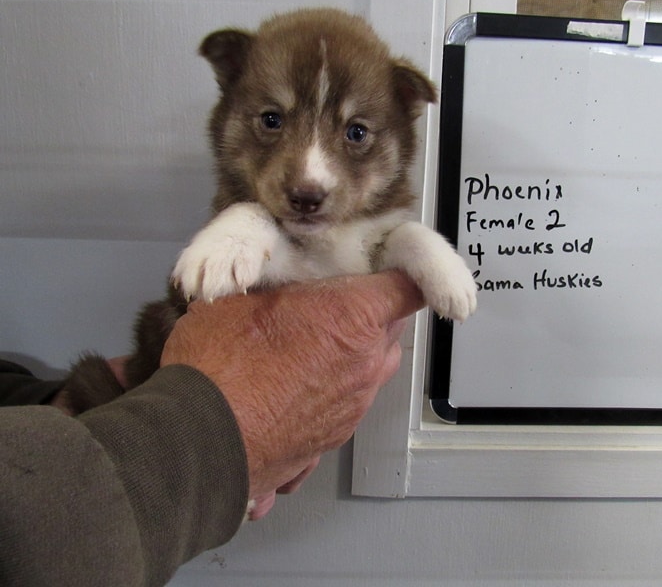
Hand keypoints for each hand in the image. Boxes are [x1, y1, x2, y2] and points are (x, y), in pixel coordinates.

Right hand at [160, 271, 422, 512]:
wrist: (201, 444)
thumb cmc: (221, 360)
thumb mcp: (242, 298)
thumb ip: (280, 288)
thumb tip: (281, 285)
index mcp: (353, 317)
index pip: (408, 287)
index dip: (401, 275)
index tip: (383, 270)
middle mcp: (367, 363)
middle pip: (393, 329)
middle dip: (372, 314)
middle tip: (334, 303)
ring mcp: (355, 406)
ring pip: (374, 369)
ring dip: (354, 355)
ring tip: (311, 349)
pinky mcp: (335, 440)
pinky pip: (347, 405)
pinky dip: (330, 394)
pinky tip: (292, 393)